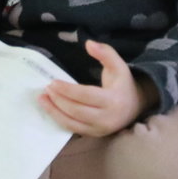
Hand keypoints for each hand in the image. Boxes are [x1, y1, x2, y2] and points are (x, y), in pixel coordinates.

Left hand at [40, 40, 157, 137]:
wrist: (136, 106)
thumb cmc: (123, 83)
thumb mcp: (119, 65)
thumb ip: (105, 52)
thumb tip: (89, 43)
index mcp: (113, 100)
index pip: (86, 96)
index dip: (68, 90)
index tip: (53, 82)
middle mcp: (107, 118)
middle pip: (77, 111)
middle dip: (58, 101)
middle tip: (46, 89)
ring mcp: (100, 129)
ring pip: (72, 123)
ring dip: (54, 112)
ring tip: (42, 99)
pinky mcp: (94, 135)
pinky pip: (73, 129)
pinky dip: (60, 120)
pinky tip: (50, 109)